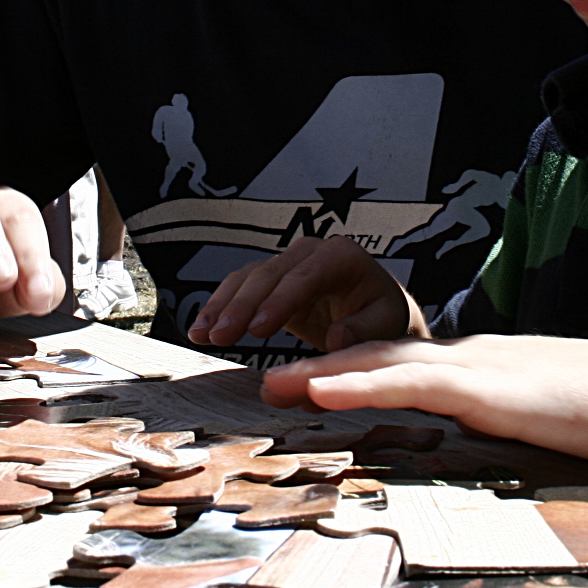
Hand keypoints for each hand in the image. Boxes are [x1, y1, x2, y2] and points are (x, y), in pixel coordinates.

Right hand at [186, 236, 425, 351]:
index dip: (280, 301)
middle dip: (242, 306)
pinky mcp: (270, 280)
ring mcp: (287, 263)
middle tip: (222, 336)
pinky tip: (202, 328)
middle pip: (269, 274)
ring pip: (248, 278)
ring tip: (203, 334)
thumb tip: (338, 336)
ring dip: (222, 306)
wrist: (374, 313)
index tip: (259, 329)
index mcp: (344, 256)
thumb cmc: (382, 317)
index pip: (307, 275)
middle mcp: (311, 251)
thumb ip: (364, 331)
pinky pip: (240, 288)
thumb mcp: (385, 325)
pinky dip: (219, 307)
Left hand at [262, 334, 587, 465]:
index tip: (306, 388)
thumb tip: (492, 454)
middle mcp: (475, 360)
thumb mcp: (551, 424)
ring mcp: (483, 369)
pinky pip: (413, 383)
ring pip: (386, 363)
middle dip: (323, 369)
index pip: (406, 368)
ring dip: (324, 372)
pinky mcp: (494, 389)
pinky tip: (321, 385)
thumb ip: (513, 431)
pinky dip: (361, 381)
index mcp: (487, 371)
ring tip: (272, 384)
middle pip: (382, 359)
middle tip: (266, 384)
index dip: (353, 374)